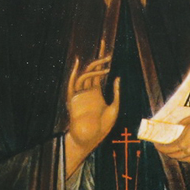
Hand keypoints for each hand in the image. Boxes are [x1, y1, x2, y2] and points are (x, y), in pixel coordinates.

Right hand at [65, 54, 120, 176]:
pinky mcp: (73, 99)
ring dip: (93, 68)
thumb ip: (116, 93)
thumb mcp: (114, 108)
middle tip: (108, 55)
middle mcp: (87, 91)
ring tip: (104, 64)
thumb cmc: (103, 127)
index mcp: (97, 92)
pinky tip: (77, 64)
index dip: (102, 61)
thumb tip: (117, 78)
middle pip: (92, 70)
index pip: (99, 73)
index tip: (107, 50)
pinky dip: (73, 74)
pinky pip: (72, 84)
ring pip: (84, 76)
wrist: (90, 138)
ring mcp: (80, 94)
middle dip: (99, 61)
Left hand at [154, 115, 189, 164]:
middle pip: (173, 154)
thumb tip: (175, 128)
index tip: (156, 144)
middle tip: (163, 146)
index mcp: (184, 141)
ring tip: (173, 150)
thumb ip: (182, 125)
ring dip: (175, 154)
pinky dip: (186, 157)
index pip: (167, 147)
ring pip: (182, 159)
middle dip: (166, 151)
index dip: (160, 146)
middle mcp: (189, 152)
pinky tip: (185, 153)